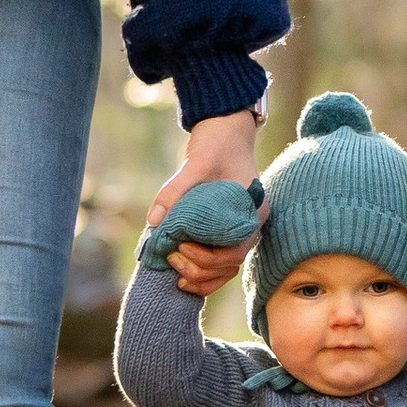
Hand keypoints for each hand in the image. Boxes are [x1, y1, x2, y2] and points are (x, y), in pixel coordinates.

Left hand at [147, 110, 263, 294]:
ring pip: (227, 267)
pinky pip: (220, 259)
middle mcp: (250, 223)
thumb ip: (175, 192)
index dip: (207, 258)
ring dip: (203, 276)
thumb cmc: (216, 144)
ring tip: (177, 277)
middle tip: (172, 258)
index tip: (181, 248)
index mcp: (252, 211)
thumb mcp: (195, 164)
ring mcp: (240, 226)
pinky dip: (204, 270)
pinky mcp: (227, 226)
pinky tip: (183, 274)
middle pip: (230, 264)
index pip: (235, 251)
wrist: (224, 129)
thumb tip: (154, 222)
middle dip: (200, 269)